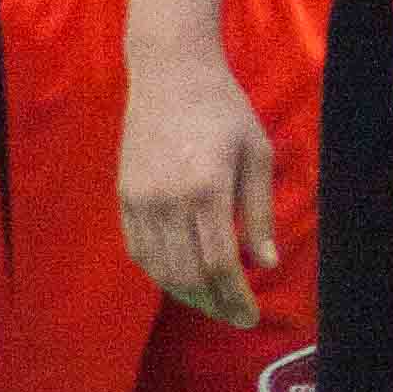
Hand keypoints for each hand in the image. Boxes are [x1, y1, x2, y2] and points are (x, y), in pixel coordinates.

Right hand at [118, 52, 278, 326]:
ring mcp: (141, 198)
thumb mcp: (256, 153)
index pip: (219, 263)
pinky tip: (182, 281)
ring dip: (188, 296)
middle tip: (236, 318)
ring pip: (160, 268)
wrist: (171, 73)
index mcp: (206, 187)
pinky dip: (161, 273)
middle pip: (188, 274)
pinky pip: (139, 250)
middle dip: (215, 305)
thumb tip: (266, 264)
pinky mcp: (125, 195)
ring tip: (213, 304)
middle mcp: (168, 199)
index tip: (250, 316)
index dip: (235, 297)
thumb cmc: (224, 109)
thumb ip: (259, 213)